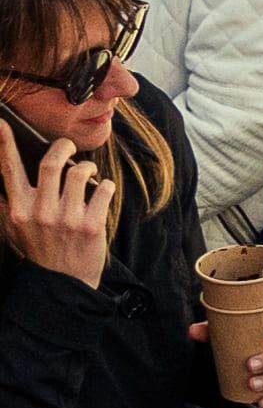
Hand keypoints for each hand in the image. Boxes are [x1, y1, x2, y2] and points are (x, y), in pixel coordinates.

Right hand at [0, 129, 114, 290]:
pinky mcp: (92, 225)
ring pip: (80, 173)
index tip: (3, 124)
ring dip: (87, 167)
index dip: (5, 144)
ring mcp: (67, 219)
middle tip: (68, 147)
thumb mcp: (14, 230)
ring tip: (87, 172)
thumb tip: (2, 174)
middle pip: (51, 163)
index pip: (8, 170)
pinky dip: (106, 185)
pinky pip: (104, 189)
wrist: (64, 284)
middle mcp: (40, 212)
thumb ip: (7, 203)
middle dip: (62, 147)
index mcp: (18, 210)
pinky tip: (103, 190)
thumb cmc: (40, 251)